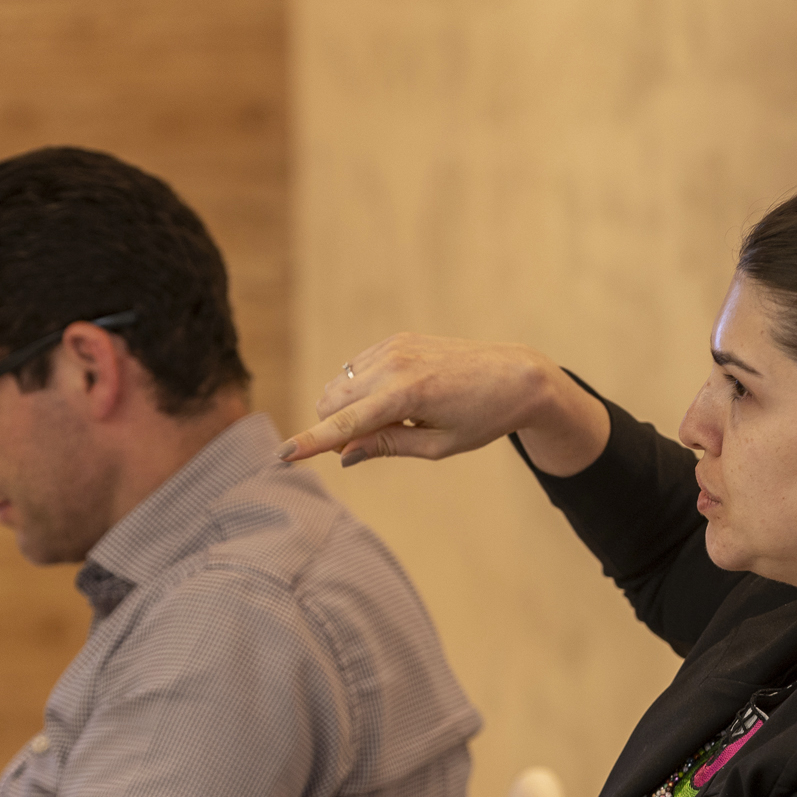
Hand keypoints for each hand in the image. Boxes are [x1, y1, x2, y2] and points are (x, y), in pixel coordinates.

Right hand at [276, 334, 611, 475]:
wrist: (515, 375)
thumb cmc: (482, 418)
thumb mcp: (439, 446)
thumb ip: (389, 447)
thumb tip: (345, 454)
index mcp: (408, 395)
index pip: (345, 423)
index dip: (311, 443)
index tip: (281, 457)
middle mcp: (395, 364)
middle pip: (331, 402)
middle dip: (336, 428)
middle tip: (373, 444)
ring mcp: (393, 347)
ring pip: (339, 385)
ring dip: (350, 409)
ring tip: (396, 420)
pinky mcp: (396, 340)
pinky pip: (355, 370)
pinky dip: (362, 391)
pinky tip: (396, 400)